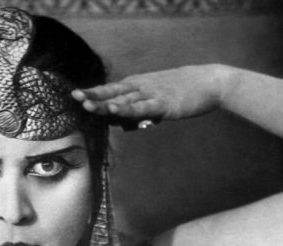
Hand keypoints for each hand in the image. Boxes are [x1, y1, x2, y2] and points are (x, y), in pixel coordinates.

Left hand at [72, 65, 228, 124]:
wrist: (209, 83)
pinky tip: (115, 110)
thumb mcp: (156, 102)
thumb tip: (126, 126)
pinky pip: (141, 107)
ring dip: (105, 103)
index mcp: (137, 85)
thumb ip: (139, 113)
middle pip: (112, 92)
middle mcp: (140, 87)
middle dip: (93, 96)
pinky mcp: (162, 104)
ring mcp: (151, 94)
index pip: (110, 89)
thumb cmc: (182, 93)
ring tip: (87, 106)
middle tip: (74, 97)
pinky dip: (127, 109)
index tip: (76, 95)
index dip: (94, 92)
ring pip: (124, 99)